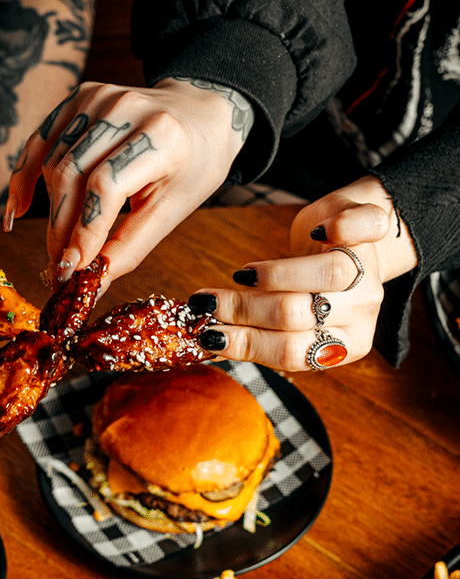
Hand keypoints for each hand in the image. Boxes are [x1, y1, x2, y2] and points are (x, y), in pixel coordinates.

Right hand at [6, 78, 250, 286]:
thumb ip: (128, 248)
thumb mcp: (173, 211)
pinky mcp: (79, 97)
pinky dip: (25, 176)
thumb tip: (89, 286)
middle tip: (57, 266)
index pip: (106, 186)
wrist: (199, 114)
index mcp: (161, 136)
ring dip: (49, 211)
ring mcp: (99, 97)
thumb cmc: (192, 165)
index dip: (84, 230)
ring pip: (53, 163)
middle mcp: (126, 108)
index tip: (71, 268)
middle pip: (72, 174)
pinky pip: (40, 141)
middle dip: (60, 228)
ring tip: (56, 243)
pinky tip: (19, 208)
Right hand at [189, 177, 417, 370]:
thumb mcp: (293, 319)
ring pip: (330, 274)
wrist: (356, 244)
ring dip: (278, 274)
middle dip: (245, 309)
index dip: (247, 343)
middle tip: (207, 303)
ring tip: (243, 275)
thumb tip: (207, 340)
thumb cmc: (313, 286)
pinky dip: (341, 226)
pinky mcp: (371, 231)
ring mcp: (370, 272)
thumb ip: (261, 331)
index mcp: (344, 345)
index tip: (207, 333)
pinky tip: (317, 232)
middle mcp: (362, 313)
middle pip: (299, 314)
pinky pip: (369, 227)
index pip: (291, 352)